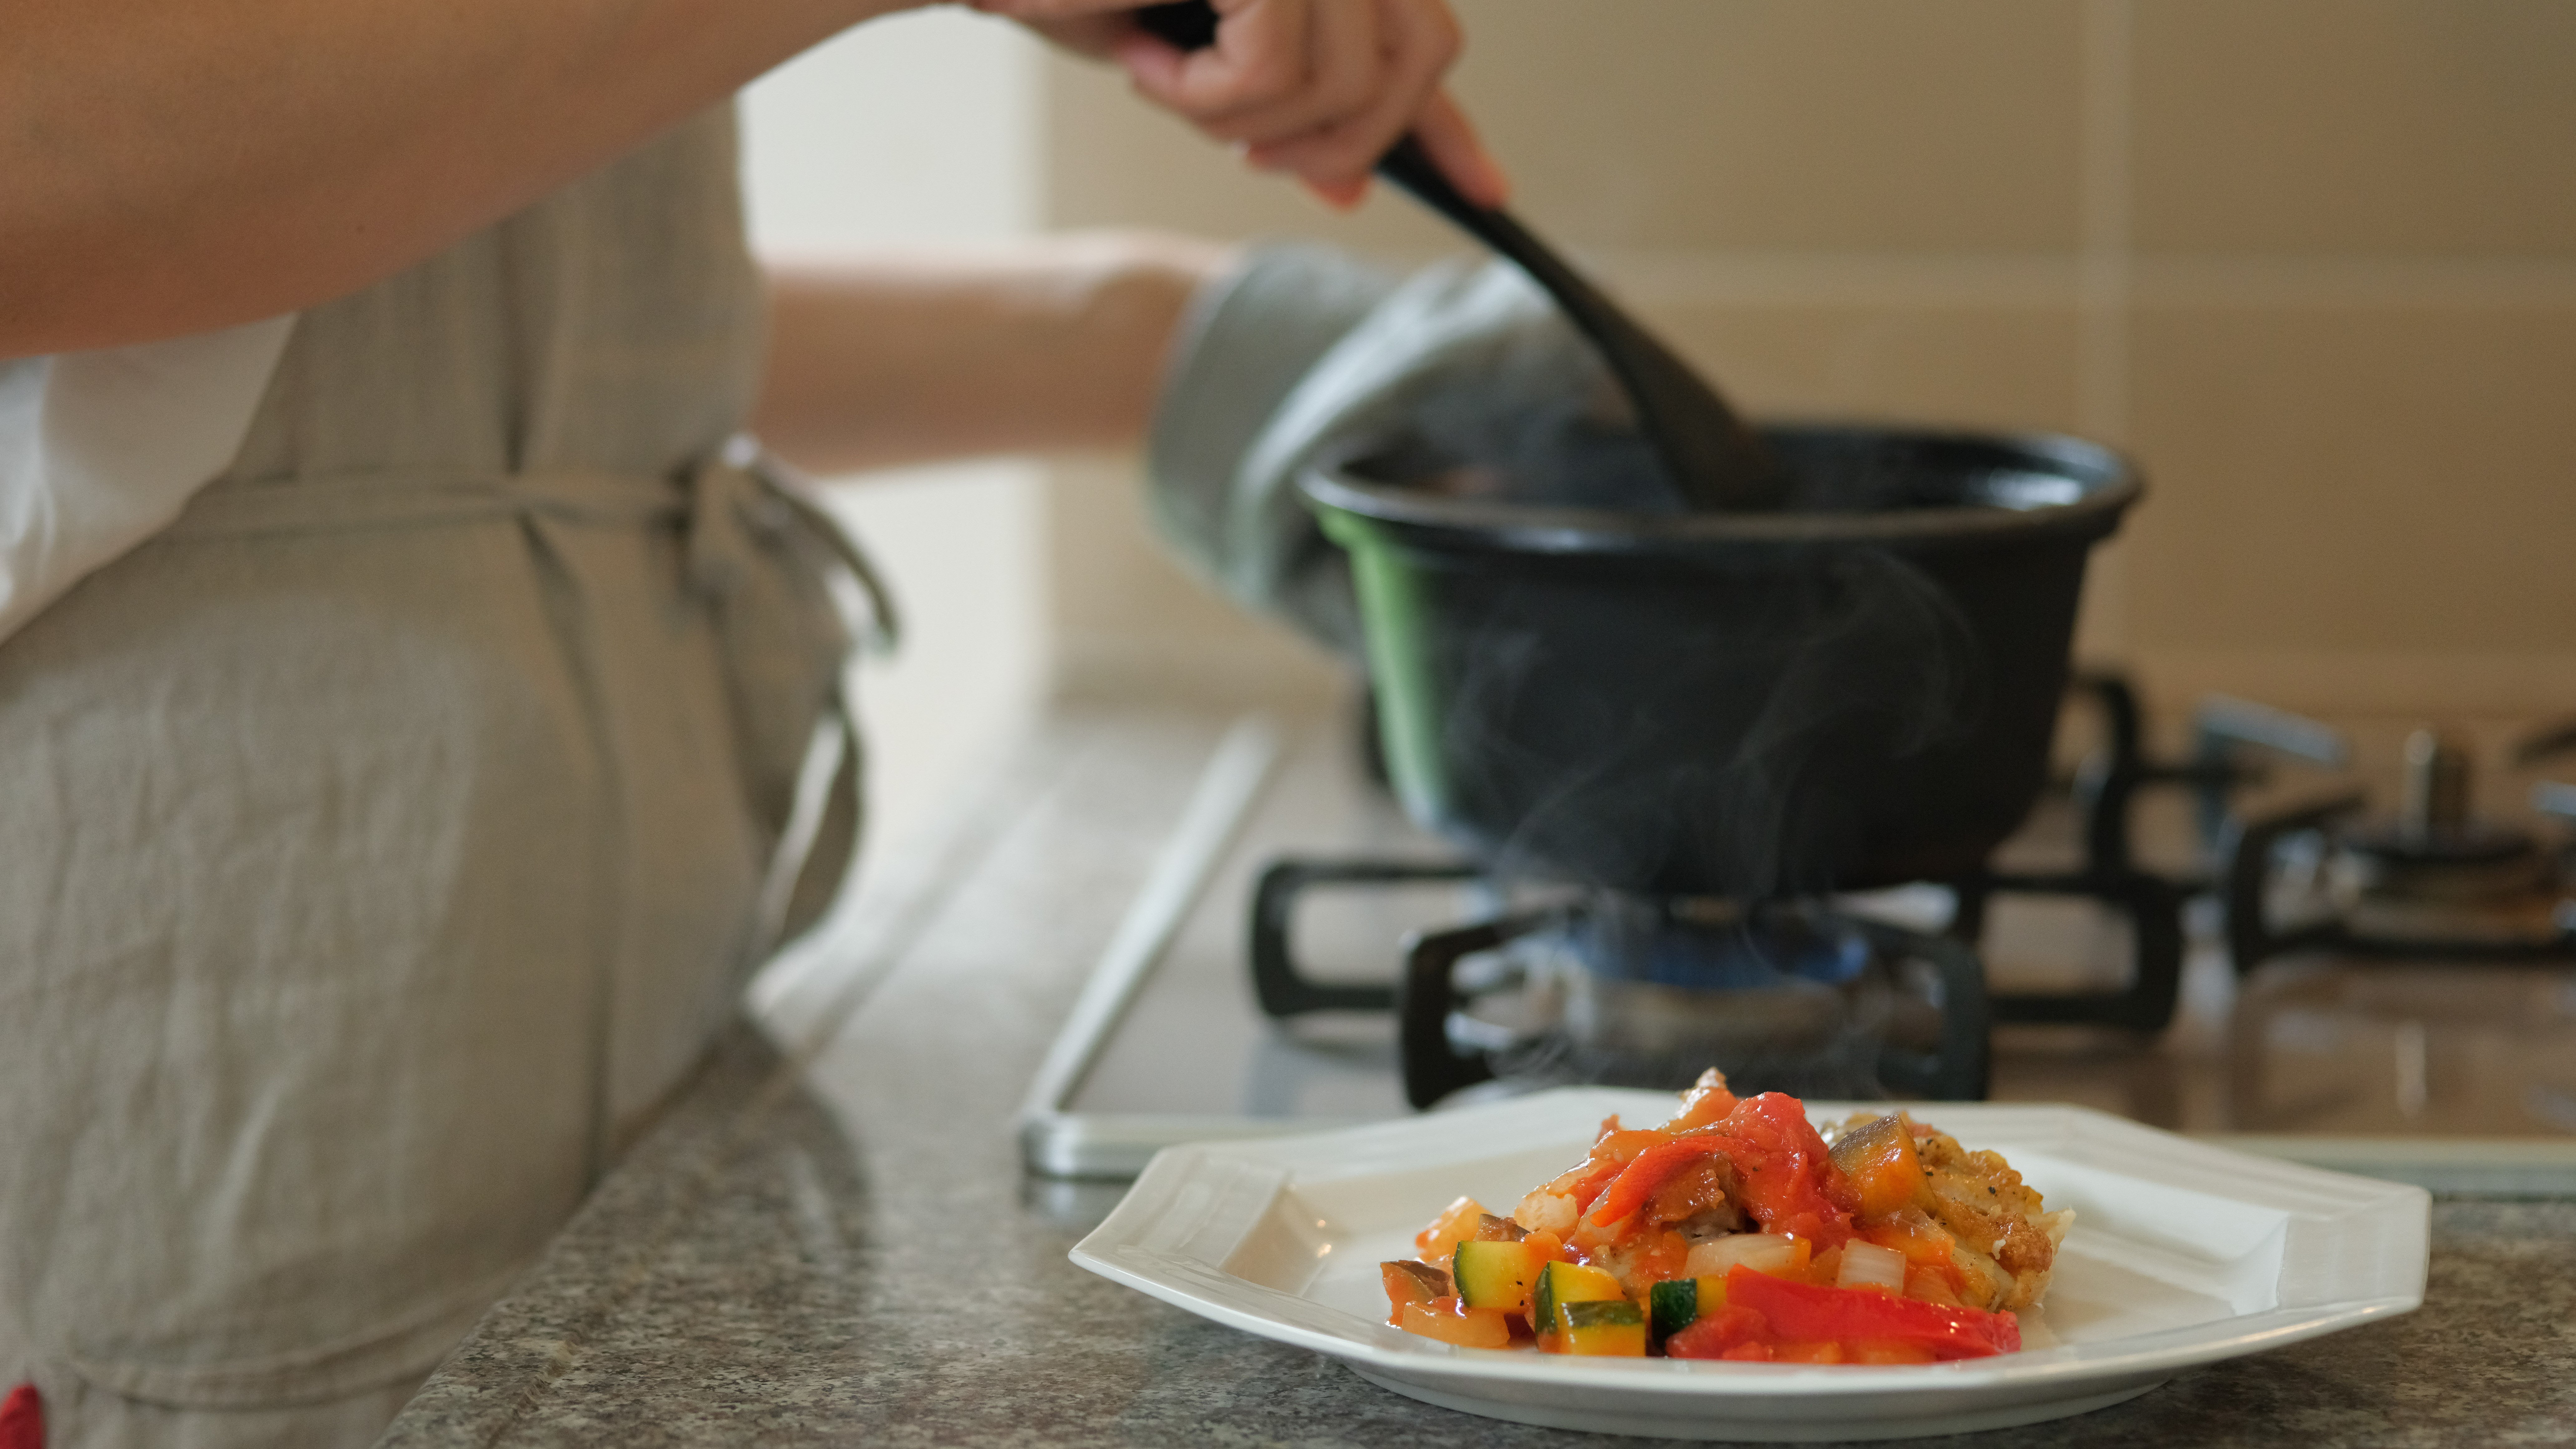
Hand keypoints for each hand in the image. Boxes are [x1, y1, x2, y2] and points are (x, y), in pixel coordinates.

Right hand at [967, 0, 1507, 209]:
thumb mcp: (1200, 65)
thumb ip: (1284, 111)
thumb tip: (1347, 184)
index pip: (1427, 34)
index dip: (1449, 123)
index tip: (1488, 192)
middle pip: (1420, 56)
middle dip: (1341, 138)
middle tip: (1242, 147)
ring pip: (1348, 78)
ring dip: (1246, 117)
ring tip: (1167, 81)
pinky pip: (1276, 66)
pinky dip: (1203, 92)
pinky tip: (1146, 57)